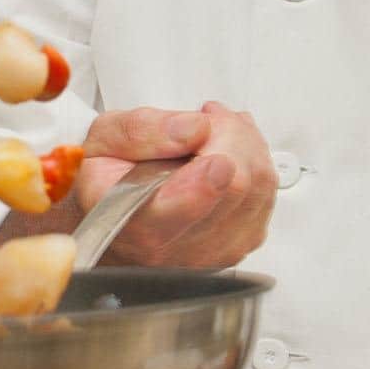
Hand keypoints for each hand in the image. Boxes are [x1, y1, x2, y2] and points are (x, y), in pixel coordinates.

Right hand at [76, 102, 274, 267]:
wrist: (115, 219)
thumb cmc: (106, 181)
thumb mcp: (102, 141)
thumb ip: (141, 131)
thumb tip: (193, 129)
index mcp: (137, 224)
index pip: (184, 208)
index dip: (206, 178)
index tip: (209, 143)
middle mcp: (178, 249)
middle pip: (236, 186)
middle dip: (228, 134)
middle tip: (204, 117)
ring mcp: (214, 251)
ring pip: (259, 187)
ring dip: (244, 143)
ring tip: (214, 130)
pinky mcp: (239, 244)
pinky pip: (267, 193)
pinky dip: (255, 159)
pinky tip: (228, 151)